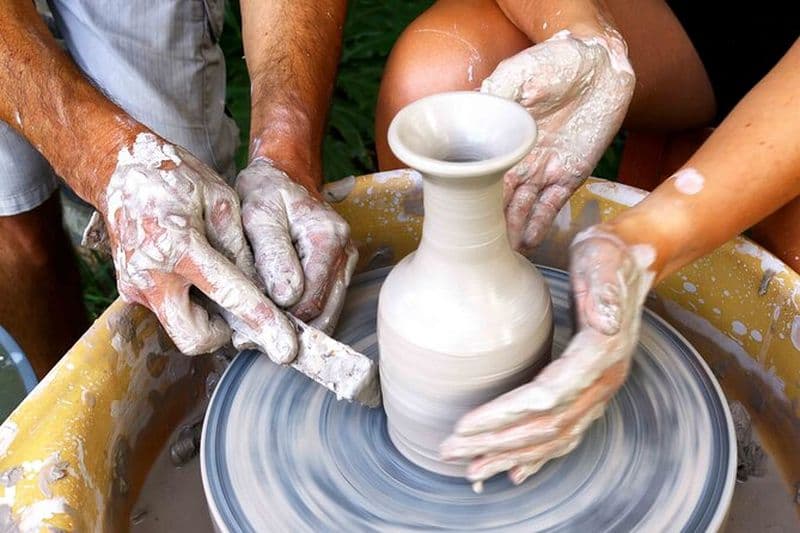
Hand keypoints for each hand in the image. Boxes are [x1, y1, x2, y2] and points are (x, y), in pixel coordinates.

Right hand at [101, 133, 296, 361]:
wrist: (120, 169)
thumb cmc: (175, 176)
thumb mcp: (220, 199)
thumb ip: (241, 247)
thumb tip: (264, 289)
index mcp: (178, 246)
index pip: (229, 296)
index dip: (263, 324)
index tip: (287, 349)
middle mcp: (150, 275)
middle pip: (195, 339)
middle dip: (226, 333)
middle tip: (244, 310)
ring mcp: (135, 286)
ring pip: (182, 329)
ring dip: (209, 319)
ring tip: (222, 284)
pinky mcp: (130, 290)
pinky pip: (169, 311)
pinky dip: (192, 305)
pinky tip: (200, 277)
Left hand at [236, 158, 357, 334]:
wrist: (283, 176)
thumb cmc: (267, 192)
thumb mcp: (258, 214)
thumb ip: (272, 254)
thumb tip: (286, 296)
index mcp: (327, 238)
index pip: (309, 299)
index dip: (279, 318)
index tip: (247, 326)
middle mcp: (345, 253)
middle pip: (323, 312)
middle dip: (287, 328)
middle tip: (248, 339)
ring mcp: (346, 263)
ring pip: (328, 313)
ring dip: (296, 327)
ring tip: (259, 330)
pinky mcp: (339, 269)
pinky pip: (326, 303)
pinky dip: (303, 316)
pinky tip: (275, 316)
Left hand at [440, 226, 654, 487]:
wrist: (633, 260)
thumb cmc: (609, 256)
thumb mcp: (604, 259)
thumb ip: (604, 289)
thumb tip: (605, 323)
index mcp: (601, 354)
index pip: (546, 396)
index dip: (505, 414)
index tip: (466, 424)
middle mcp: (604, 381)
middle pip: (545, 426)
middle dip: (495, 443)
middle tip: (450, 451)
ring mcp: (599, 391)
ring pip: (553, 437)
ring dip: (510, 456)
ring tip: (472, 470)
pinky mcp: (591, 392)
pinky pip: (564, 433)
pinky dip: (538, 456)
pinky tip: (515, 471)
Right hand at [481, 29, 634, 253]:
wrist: (598, 64)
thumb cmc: (554, 62)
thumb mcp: (518, 74)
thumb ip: (495, 97)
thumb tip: (471, 114)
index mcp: (500, 139)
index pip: (476, 175)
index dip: (464, 197)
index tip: (452, 219)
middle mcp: (517, 160)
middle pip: (495, 201)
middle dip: (485, 226)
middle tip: (472, 252)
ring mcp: (542, 170)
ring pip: (520, 209)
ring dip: (509, 232)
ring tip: (498, 255)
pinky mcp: (569, 174)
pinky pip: (550, 206)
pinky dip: (538, 225)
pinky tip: (526, 245)